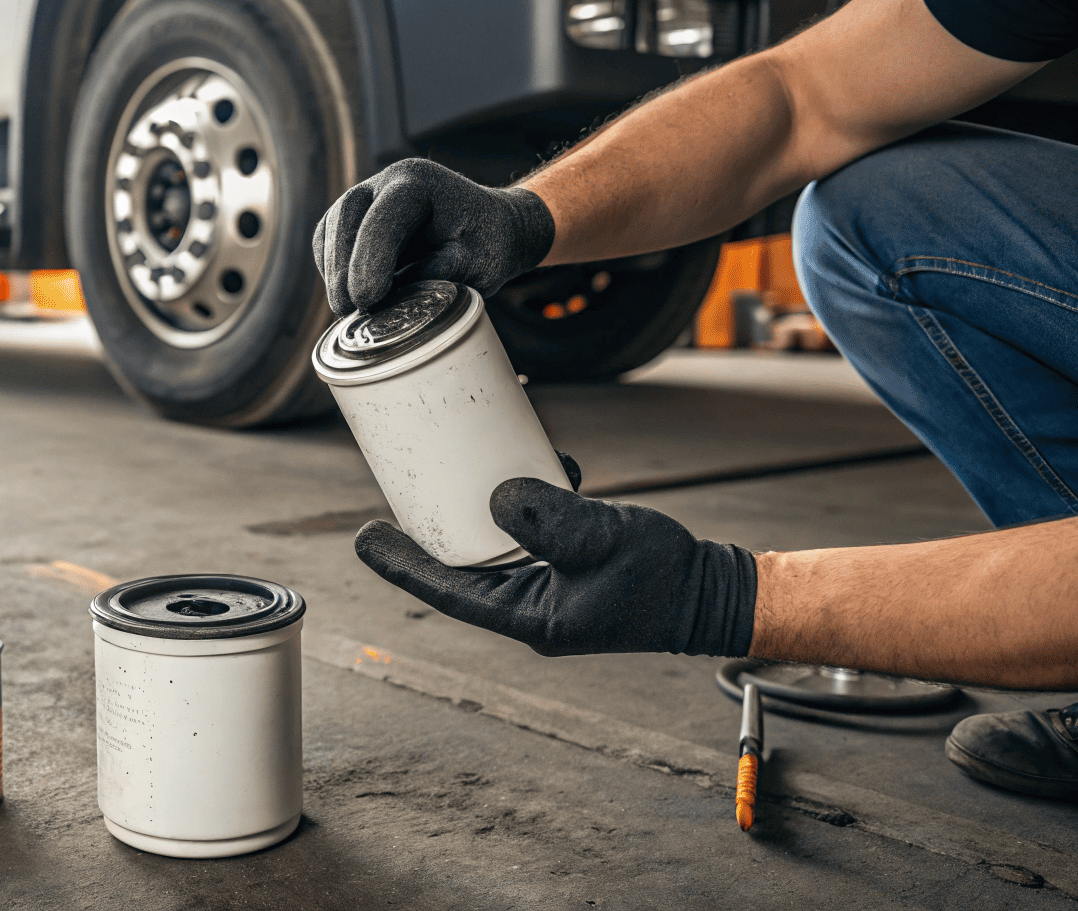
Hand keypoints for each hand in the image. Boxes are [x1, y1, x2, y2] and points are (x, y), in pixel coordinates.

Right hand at [312, 158, 556, 315]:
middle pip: (348, 214)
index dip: (370, 256)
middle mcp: (389, 180)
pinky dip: (331, 266)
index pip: (386, 214)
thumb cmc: (487, 244)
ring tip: (345, 309)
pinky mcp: (356, 217)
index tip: (367, 298)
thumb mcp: (481, 261)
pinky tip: (343, 292)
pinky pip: (329, 238)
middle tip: (348, 308)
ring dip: (333, 268)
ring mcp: (368, 195)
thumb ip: (446, 271)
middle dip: (343, 264)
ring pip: (333, 225)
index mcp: (422, 183)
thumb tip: (404, 293)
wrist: (488, 228)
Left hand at [354, 465, 757, 657]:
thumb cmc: (663, 576)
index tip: (364, 536)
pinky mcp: (569, 564)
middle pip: (462, 563)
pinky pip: (531, 531)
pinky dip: (529, 498)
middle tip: (399, 485)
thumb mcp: (603, 541)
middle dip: (433, 525)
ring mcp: (549, 586)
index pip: (447, 591)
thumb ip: (551, 520)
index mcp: (528, 616)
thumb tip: (497, 494)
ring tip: (465, 463)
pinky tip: (543, 464)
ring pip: (496, 542)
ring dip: (483, 504)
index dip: (402, 563)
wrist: (713, 591)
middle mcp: (530, 605)